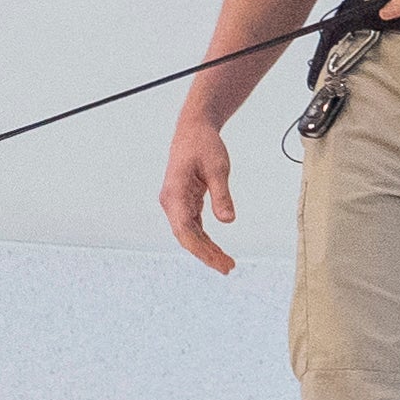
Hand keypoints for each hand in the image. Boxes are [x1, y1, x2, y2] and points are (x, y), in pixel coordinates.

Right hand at [160, 116, 238, 273]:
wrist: (193, 131)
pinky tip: (216, 249)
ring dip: (206, 249)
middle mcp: (171, 202)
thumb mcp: (218, 168)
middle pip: (186, 236)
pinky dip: (204, 239)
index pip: (184, 230)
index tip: (220, 261)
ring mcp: (175, 203)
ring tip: (226, 263)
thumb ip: (222, 195)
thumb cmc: (204, 146)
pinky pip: (192, 226)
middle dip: (206, 254)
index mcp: (175, 193)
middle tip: (228, 268)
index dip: (201, 249)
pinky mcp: (183, 202)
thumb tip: (228, 221)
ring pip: (188, 234)